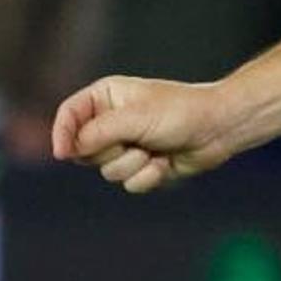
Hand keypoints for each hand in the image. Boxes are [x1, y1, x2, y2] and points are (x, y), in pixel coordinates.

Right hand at [52, 74, 234, 191]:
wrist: (218, 129)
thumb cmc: (180, 112)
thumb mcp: (135, 117)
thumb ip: (99, 132)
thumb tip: (69, 149)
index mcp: (105, 97)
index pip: (69, 115)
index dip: (62, 134)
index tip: (62, 153)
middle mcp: (111, 122)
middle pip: (84, 150)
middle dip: (110, 152)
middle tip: (135, 141)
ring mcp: (125, 146)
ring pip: (107, 171)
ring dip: (133, 165)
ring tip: (154, 150)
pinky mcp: (141, 166)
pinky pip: (129, 183)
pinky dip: (148, 176)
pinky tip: (165, 163)